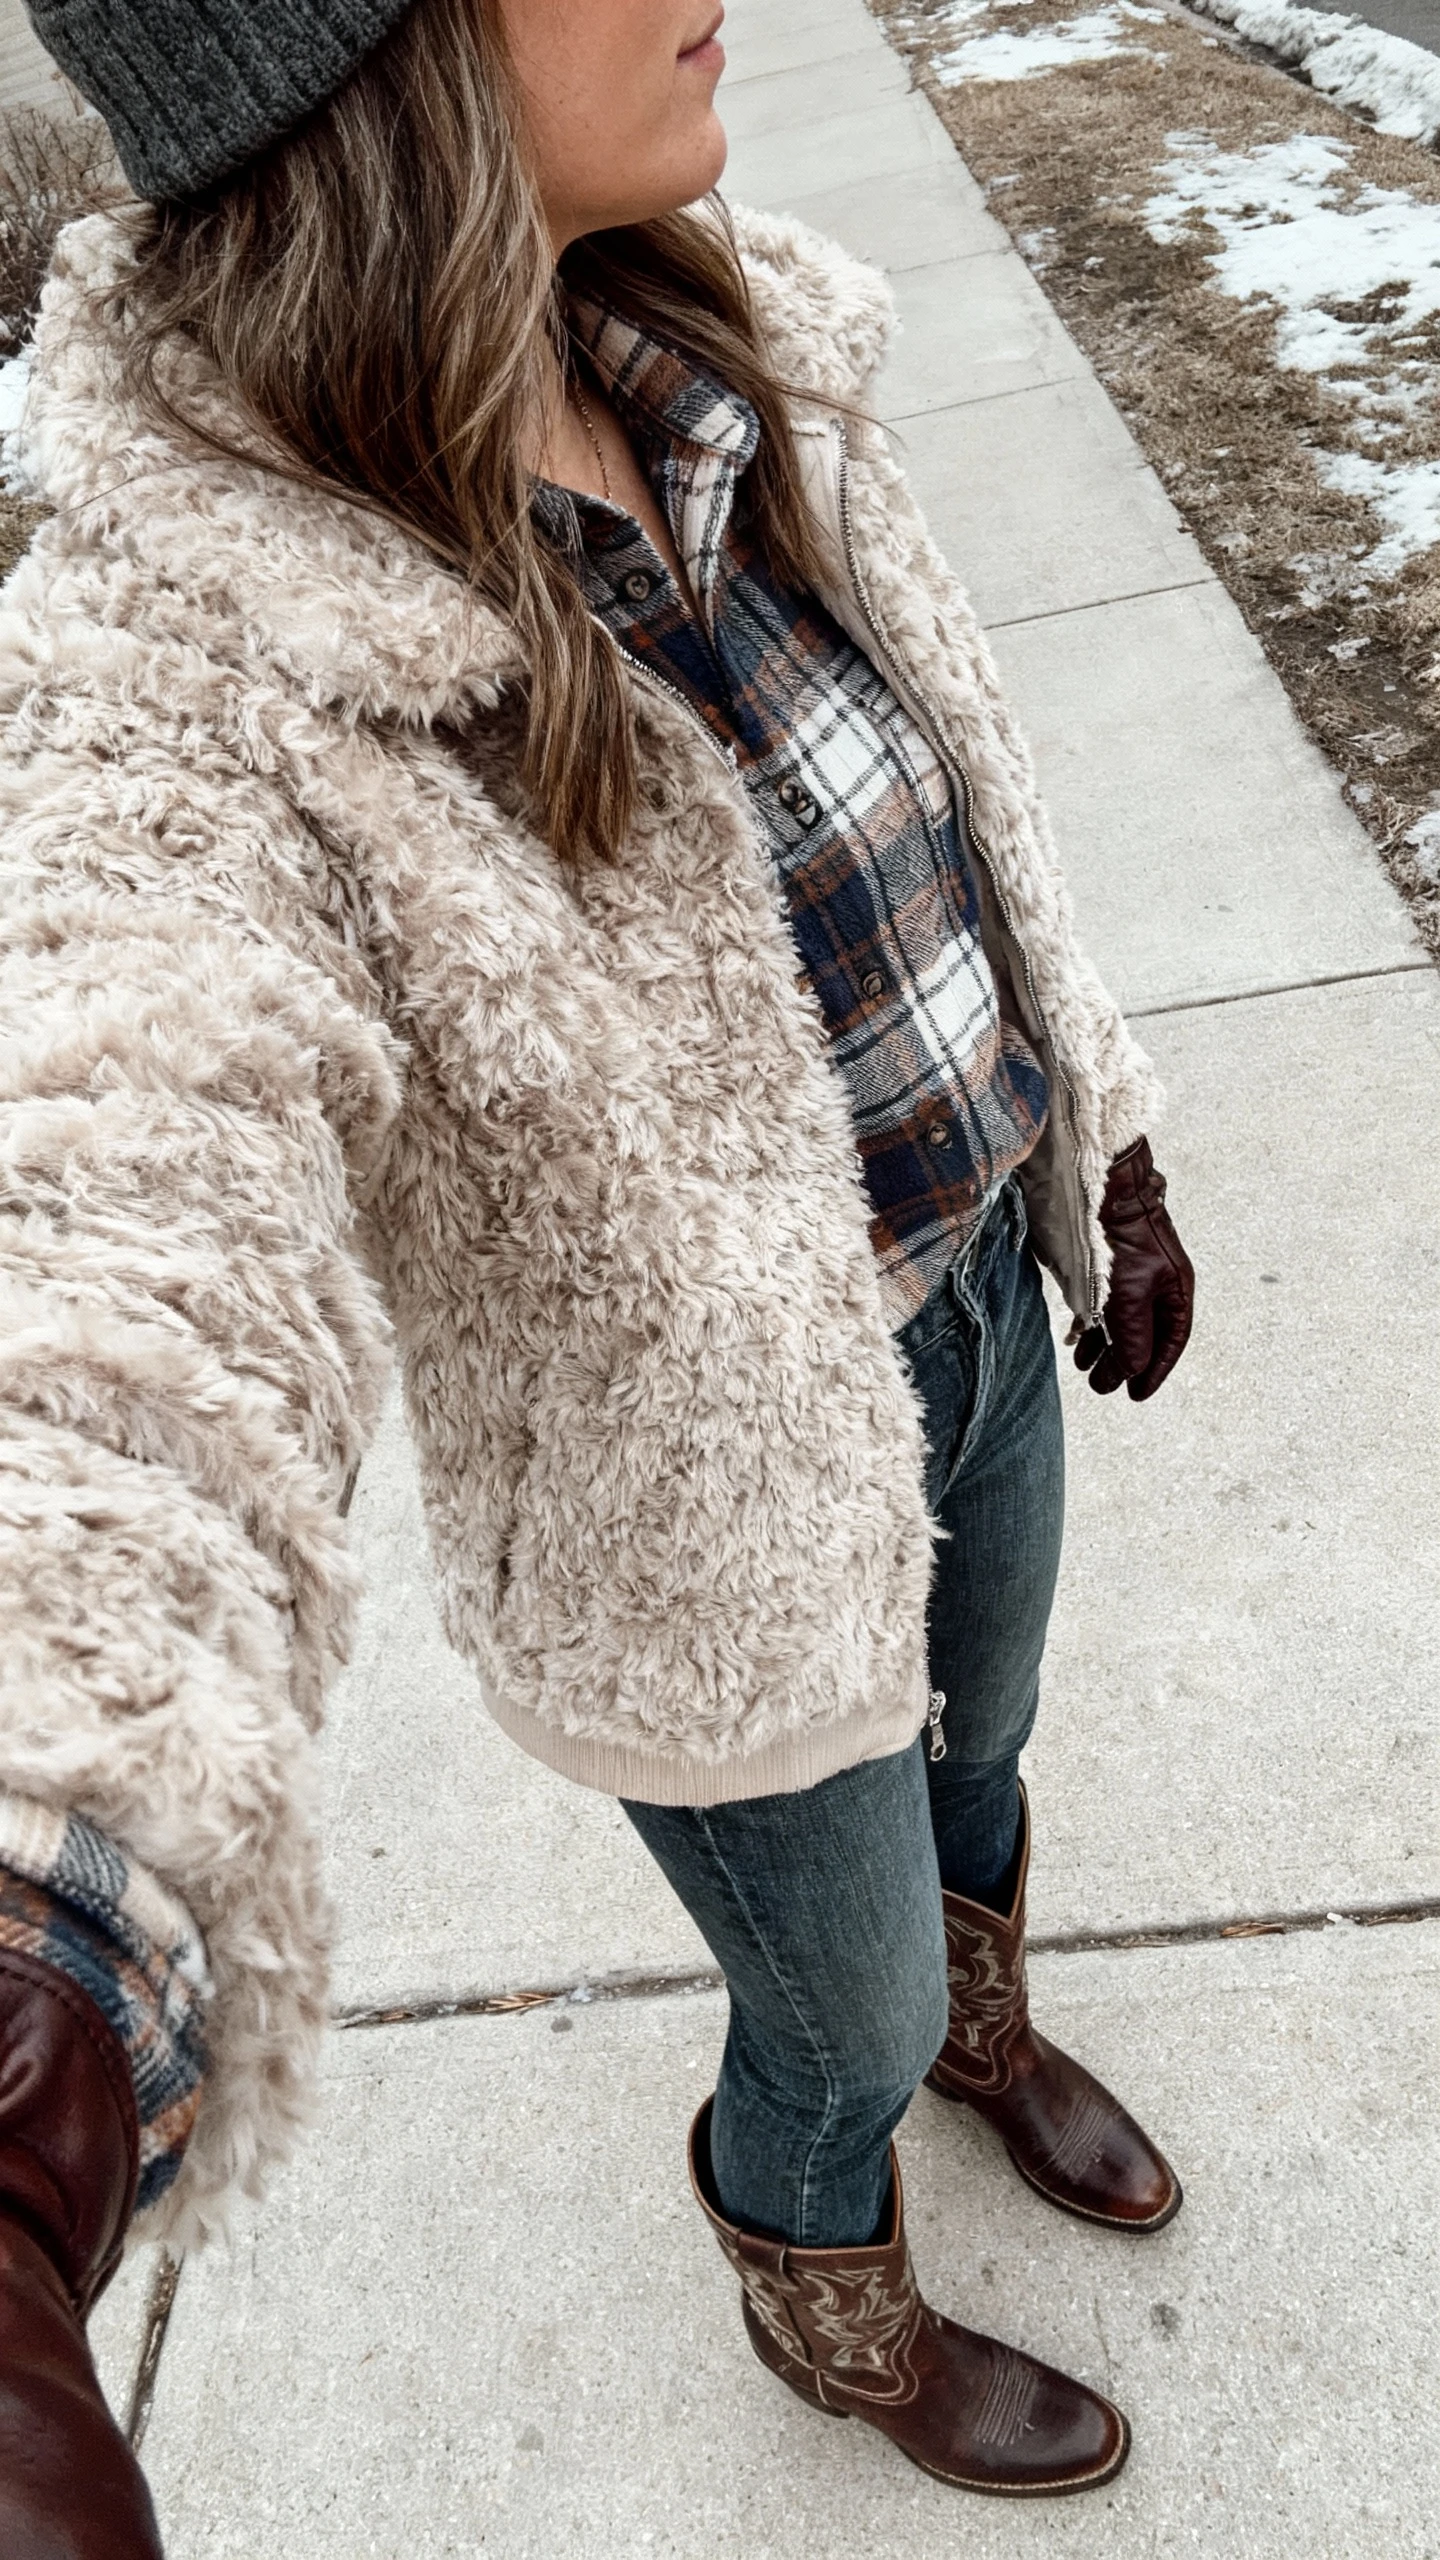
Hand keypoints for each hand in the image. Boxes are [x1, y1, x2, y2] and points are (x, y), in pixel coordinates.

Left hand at [1074, 1136, 1193, 1401]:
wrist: (1099, 1189)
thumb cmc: (1122, 1239)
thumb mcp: (1129, 1298)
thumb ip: (1132, 1338)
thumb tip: (1128, 1371)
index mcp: (1176, 1289)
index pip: (1172, 1340)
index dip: (1155, 1371)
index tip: (1135, 1395)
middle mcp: (1158, 1282)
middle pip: (1145, 1333)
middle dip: (1124, 1362)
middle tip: (1104, 1385)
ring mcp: (1132, 1273)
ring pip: (1121, 1319)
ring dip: (1104, 1345)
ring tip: (1084, 1365)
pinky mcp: (1106, 1265)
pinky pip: (1103, 1304)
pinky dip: (1091, 1324)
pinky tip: (1076, 1338)